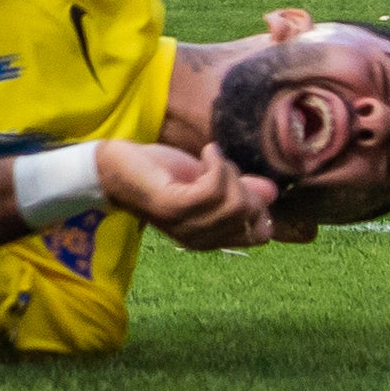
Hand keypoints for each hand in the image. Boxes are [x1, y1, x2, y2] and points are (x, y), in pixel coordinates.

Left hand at [102, 138, 278, 252]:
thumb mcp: (207, 180)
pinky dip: (217, 163)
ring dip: (228, 171)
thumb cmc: (160, 172)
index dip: (261, 206)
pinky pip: (215, 188)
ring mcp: (186, 225)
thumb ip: (238, 189)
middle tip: (220, 166)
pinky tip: (207, 152)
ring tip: (210, 159)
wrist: (117, 165)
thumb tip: (272, 192)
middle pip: (250, 215)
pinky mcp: (175, 207)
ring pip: (235, 202)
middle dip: (244, 183)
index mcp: (211, 237)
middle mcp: (200, 239)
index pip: (260, 235)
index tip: (243, 181)